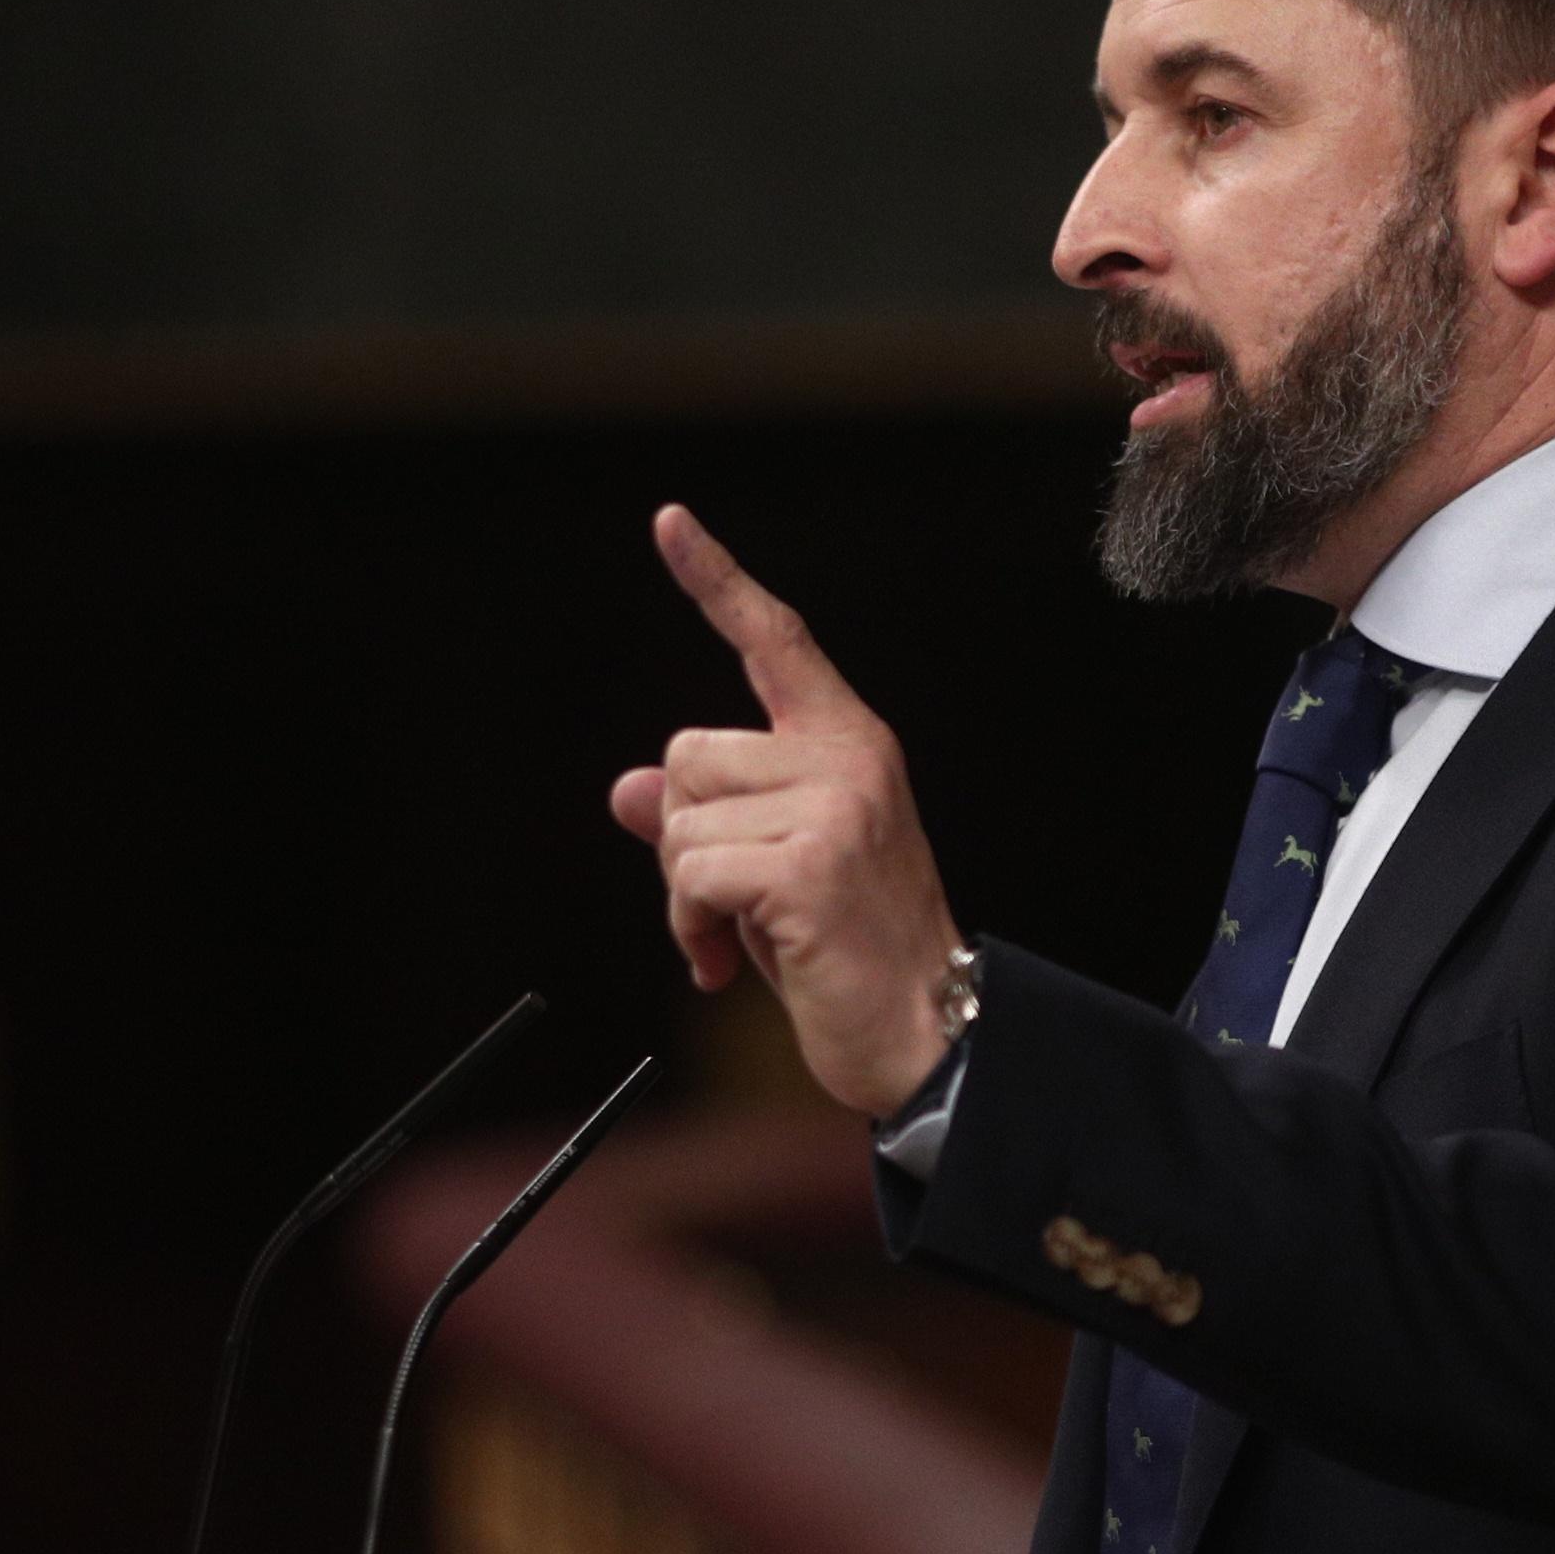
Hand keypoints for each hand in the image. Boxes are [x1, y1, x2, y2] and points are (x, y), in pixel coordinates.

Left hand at [609, 505, 962, 1115]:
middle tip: (730, 902)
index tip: (667, 520)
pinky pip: (690, 875)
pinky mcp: (808, 866)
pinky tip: (729, 966)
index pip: (774, 640)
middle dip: (683, 838)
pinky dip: (689, 929)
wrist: (928, 1033)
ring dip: (684, 894)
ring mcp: (833, 807)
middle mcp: (846, 758)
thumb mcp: (772, 868)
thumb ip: (708, 818)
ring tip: (739, 937)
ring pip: (678, 819)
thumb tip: (626, 788)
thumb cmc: (851, 953)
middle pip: (687, 754)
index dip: (714, 581)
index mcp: (847, 744)